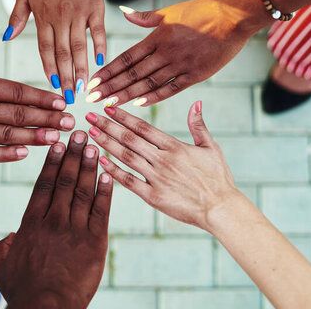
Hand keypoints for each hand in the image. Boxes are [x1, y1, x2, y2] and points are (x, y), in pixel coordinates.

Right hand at [0, 22, 74, 162]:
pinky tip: (24, 154)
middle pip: (18, 115)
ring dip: (34, 137)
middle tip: (70, 123)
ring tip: (56, 138)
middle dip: (47, 119)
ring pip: (6, 135)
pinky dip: (5, 155)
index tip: (61, 102)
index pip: (16, 92)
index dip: (41, 98)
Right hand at [0, 131, 112, 308]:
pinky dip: (106, 191)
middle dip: (73, 155)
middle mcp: (54, 220)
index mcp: (32, 223)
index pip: (44, 184)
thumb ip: (3, 246)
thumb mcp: (1, 266)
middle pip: (65, 180)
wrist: (47, 308)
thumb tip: (11, 236)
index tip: (58, 144)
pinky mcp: (95, 241)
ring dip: (89, 166)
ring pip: (83, 191)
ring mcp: (75, 230)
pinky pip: (102, 211)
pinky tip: (109, 174)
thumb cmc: (22, 290)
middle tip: (80, 134)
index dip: (52, 162)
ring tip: (94, 146)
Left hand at [5, 0, 106, 103]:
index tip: (52, 86)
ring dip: (81, 68)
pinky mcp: (95, 8)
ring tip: (84, 87)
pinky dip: (100, 46)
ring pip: (80, 46)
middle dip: (66, 77)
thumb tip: (5, 38)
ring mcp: (80, 13)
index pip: (45, 49)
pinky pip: (98, 31)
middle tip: (69, 98)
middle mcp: (61, 18)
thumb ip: (16, 17)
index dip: (49, 68)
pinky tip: (101, 63)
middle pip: (63, 53)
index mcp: (43, 17)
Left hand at [85, 103, 237, 230]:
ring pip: (126, 157)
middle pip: (129, 139)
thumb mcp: (211, 147)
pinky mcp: (153, 196)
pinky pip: (128, 181)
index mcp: (175, 146)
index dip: (123, 116)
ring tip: (90, 134)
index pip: (143, 127)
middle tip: (89, 116)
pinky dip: (113, 171)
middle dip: (107, 126)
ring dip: (106, 144)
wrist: (221, 208)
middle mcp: (163, 160)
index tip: (108, 107)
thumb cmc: (218, 178)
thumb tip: (196, 102)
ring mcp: (157, 178)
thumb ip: (198, 125)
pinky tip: (99, 161)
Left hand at [86, 0, 264, 106]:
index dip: (108, 71)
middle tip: (91, 99)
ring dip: (127, 95)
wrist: (234, 16)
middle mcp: (166, 52)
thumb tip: (123, 13)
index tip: (92, 82)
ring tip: (108, 104)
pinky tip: (138, 104)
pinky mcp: (196, 74)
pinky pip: (171, 88)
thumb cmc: (202, 10)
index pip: (126, 57)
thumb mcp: (171, 11)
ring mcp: (181, 65)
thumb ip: (146, 18)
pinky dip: (154, 97)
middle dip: (110, 87)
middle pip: (133, 73)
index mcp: (157, 37)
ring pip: (148, 83)